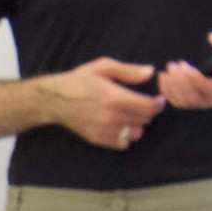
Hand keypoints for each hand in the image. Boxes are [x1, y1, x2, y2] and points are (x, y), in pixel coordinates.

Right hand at [41, 57, 165, 149]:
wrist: (53, 100)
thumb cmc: (79, 80)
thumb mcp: (103, 66)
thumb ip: (128, 70)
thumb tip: (150, 72)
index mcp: (115, 97)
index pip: (148, 107)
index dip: (157, 103)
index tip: (157, 99)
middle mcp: (110, 116)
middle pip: (144, 120)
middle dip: (147, 113)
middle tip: (142, 105)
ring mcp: (103, 129)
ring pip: (135, 134)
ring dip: (137, 126)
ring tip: (130, 117)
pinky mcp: (96, 138)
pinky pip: (122, 144)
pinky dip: (126, 137)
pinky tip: (121, 127)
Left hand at [158, 33, 211, 109]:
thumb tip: (211, 37)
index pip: (211, 89)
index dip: (195, 80)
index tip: (184, 65)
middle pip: (192, 97)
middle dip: (179, 81)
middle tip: (172, 65)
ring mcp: (205, 102)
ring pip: (182, 101)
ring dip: (171, 86)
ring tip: (168, 69)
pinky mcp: (196, 101)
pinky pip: (178, 101)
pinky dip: (168, 91)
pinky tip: (164, 77)